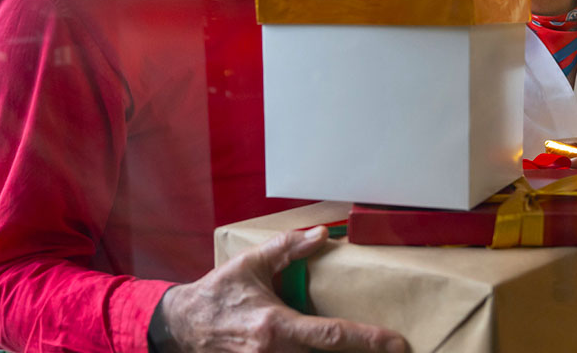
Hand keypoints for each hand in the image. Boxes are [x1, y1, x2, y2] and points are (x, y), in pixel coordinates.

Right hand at [156, 226, 407, 351]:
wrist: (180, 326)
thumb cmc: (217, 293)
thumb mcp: (251, 264)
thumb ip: (288, 248)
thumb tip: (322, 235)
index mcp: (275, 325)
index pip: (331, 335)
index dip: (367, 340)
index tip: (396, 342)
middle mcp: (273, 352)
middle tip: (392, 351)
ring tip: (367, 351)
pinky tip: (332, 352)